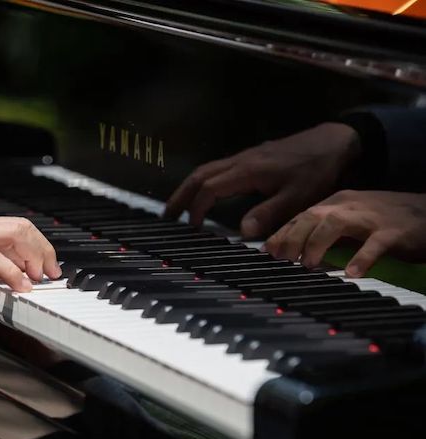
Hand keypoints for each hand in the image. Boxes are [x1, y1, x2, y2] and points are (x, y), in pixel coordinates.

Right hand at [0, 203, 60, 290]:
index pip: (2, 225)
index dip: (23, 244)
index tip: (31, 262)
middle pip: (19, 225)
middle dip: (41, 247)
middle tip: (50, 269)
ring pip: (16, 236)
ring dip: (36, 257)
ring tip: (42, 278)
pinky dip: (14, 275)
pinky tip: (22, 289)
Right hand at [164, 123, 360, 237]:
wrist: (335, 142)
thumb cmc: (317, 170)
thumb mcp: (297, 197)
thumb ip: (269, 214)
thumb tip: (242, 233)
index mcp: (249, 170)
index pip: (210, 188)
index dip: (197, 207)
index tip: (192, 227)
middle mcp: (242, 161)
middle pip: (200, 175)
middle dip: (181, 195)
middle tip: (167, 216)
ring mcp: (246, 157)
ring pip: (207, 169)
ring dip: (190, 187)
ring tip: (179, 206)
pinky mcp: (252, 157)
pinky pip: (218, 168)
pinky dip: (204, 182)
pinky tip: (205, 194)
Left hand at [265, 190, 425, 276]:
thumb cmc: (388, 219)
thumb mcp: (352, 221)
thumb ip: (327, 232)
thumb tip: (298, 251)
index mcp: (338, 202)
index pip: (303, 215)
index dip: (283, 233)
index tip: (268, 251)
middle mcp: (351, 205)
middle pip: (313, 216)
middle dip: (293, 237)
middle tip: (282, 259)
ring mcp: (372, 217)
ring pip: (336, 223)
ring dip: (317, 243)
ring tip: (307, 264)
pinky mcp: (394, 231)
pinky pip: (374, 244)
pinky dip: (361, 258)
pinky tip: (351, 273)